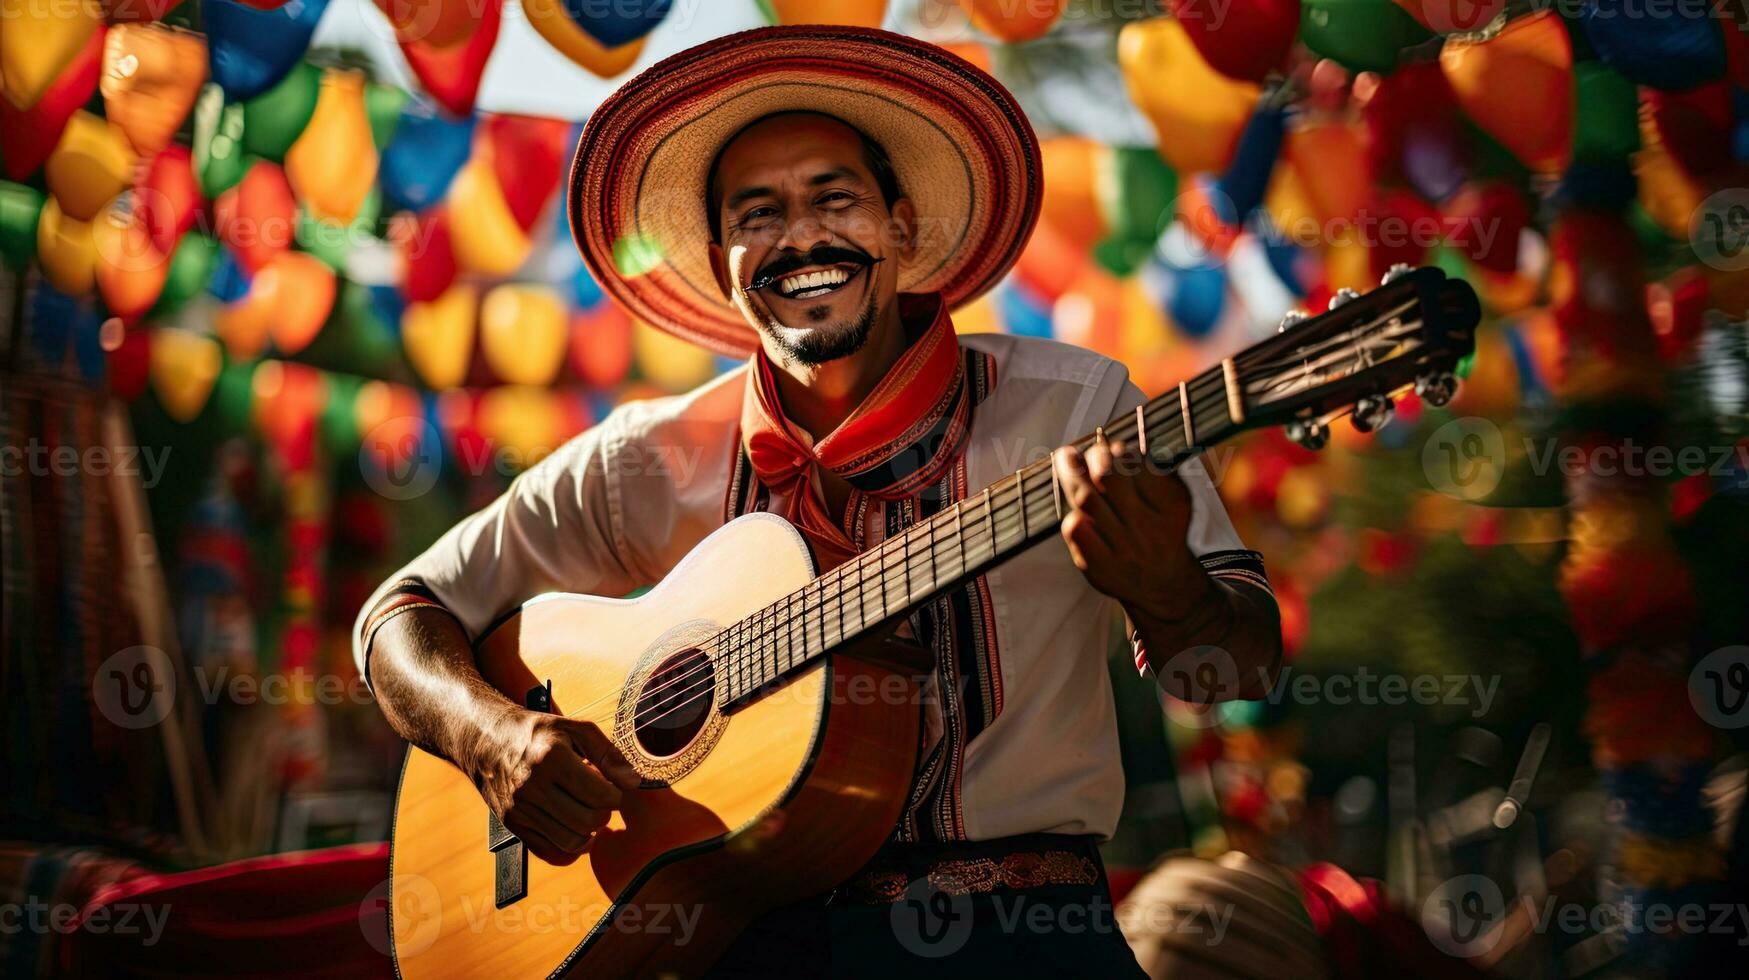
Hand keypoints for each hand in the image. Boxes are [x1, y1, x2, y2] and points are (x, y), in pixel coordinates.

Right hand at [471, 709, 641, 865]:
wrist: (486, 740)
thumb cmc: (538, 733)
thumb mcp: (575, 729)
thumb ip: (609, 754)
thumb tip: (634, 782)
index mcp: (551, 758)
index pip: (600, 795)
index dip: (616, 795)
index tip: (613, 788)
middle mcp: (532, 786)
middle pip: (588, 821)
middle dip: (605, 813)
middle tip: (602, 801)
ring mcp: (520, 809)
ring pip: (572, 841)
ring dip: (590, 833)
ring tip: (590, 815)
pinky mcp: (513, 825)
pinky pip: (550, 853)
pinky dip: (570, 850)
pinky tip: (576, 832)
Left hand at [1052, 437, 1211, 621]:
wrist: (1163, 584)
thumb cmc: (1161, 530)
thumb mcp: (1173, 501)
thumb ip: (1153, 472)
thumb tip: (1112, 446)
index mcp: (1172, 506)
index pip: (1136, 462)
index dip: (1116, 450)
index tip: (1110, 448)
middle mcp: (1149, 528)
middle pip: (1110, 476)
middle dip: (1092, 456)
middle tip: (1079, 451)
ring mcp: (1124, 549)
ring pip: (1087, 499)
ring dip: (1072, 474)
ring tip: (1066, 459)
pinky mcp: (1100, 567)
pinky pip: (1076, 529)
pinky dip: (1072, 513)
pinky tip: (1076, 510)